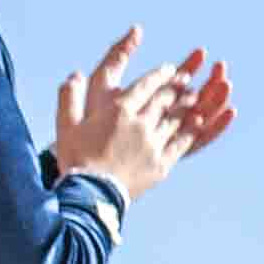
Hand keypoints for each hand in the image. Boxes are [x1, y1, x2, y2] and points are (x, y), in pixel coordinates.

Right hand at [50, 32, 229, 201]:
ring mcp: (153, 144)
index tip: (169, 69)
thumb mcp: (66, 126)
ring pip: (176, 119)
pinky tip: (198, 122)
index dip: (160, 75)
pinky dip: (191, 130)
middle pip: (165, 100)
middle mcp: (140, 124)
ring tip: (193, 97)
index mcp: (118, 111)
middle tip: (185, 79)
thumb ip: (69, 99)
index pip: (145, 86)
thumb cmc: (75, 159)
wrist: (90, 194)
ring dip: (186, 105)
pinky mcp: (161, 163)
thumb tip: (74, 75)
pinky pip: (182, 142)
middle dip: (176, 87)